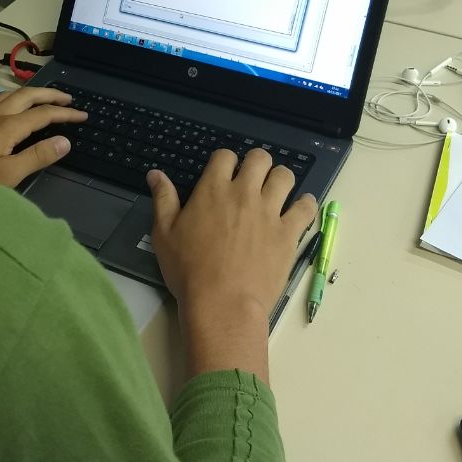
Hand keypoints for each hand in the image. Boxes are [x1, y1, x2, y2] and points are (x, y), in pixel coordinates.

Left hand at [0, 87, 85, 188]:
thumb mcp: (6, 176)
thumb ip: (36, 157)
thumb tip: (64, 141)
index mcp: (6, 126)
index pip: (43, 114)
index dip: (65, 113)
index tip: (83, 115)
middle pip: (26, 95)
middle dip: (49, 95)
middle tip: (68, 99)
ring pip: (9, 95)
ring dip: (30, 94)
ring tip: (43, 99)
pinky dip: (14, 100)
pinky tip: (11, 112)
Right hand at [149, 149, 317, 328]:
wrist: (222, 304)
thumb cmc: (189, 271)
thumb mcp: (164, 234)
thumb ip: (163, 199)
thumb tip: (155, 173)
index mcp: (213, 190)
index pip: (225, 156)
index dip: (225, 161)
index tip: (225, 173)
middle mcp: (244, 193)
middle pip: (260, 159)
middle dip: (257, 163)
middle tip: (253, 178)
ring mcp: (270, 212)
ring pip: (285, 177)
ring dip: (280, 179)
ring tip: (276, 191)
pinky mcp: (288, 233)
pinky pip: (306, 208)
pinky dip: (306, 204)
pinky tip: (301, 208)